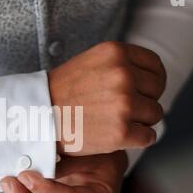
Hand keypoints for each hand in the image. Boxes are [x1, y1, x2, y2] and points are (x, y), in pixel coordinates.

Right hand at [49, 41, 165, 155]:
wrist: (36, 118)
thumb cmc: (61, 93)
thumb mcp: (91, 63)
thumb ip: (120, 65)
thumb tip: (151, 80)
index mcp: (116, 53)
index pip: (155, 66)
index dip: (152, 81)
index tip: (143, 92)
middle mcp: (123, 75)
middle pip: (156, 92)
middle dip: (143, 102)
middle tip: (121, 111)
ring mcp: (123, 104)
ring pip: (154, 115)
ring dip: (139, 121)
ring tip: (114, 122)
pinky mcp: (121, 132)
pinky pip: (148, 137)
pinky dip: (137, 140)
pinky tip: (118, 137)